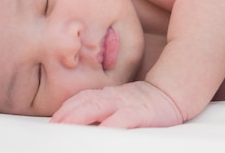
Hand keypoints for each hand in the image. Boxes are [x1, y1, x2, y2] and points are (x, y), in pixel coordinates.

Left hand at [50, 81, 183, 127]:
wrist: (170, 94)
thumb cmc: (141, 104)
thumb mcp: (118, 105)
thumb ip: (100, 110)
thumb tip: (79, 123)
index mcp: (107, 95)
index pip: (82, 98)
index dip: (66, 108)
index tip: (53, 121)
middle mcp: (113, 97)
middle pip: (86, 102)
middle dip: (68, 113)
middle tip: (54, 125)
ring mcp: (126, 103)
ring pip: (100, 107)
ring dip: (81, 116)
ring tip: (67, 126)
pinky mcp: (141, 112)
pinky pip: (124, 118)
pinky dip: (112, 124)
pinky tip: (103, 131)